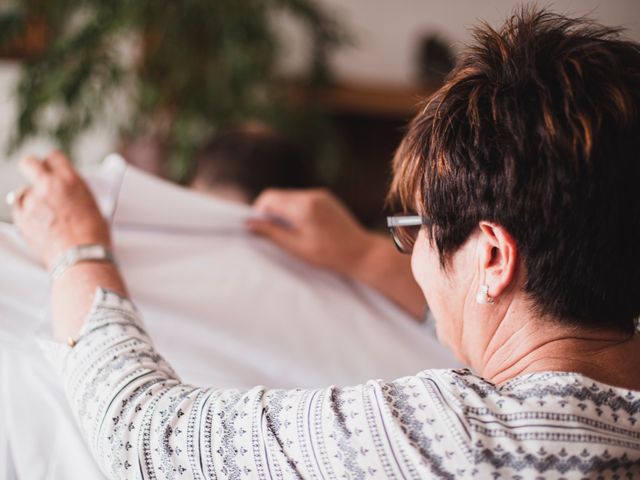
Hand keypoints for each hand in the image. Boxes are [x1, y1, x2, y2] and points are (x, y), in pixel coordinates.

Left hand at [10, 151, 110, 269]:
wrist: (81, 257)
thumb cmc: (92, 235)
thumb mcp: (91, 203)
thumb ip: (73, 190)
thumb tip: (65, 187)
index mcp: (70, 180)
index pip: (54, 157)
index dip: (54, 164)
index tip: (54, 169)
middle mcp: (48, 186)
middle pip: (29, 163)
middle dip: (33, 168)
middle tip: (39, 179)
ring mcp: (32, 202)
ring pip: (23, 190)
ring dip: (32, 197)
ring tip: (46, 213)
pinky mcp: (21, 218)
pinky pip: (19, 208)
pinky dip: (27, 213)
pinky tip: (40, 223)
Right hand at [247, 188, 376, 276]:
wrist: (361, 253)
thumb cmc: (329, 255)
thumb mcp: (296, 247)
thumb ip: (271, 233)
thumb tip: (249, 224)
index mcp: (303, 207)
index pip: (269, 198)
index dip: (258, 211)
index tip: (257, 227)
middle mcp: (311, 195)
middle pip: (279, 195)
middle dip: (270, 211)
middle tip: (270, 232)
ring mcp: (320, 195)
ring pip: (290, 196)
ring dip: (282, 210)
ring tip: (287, 232)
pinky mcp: (327, 198)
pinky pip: (303, 199)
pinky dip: (295, 209)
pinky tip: (301, 227)